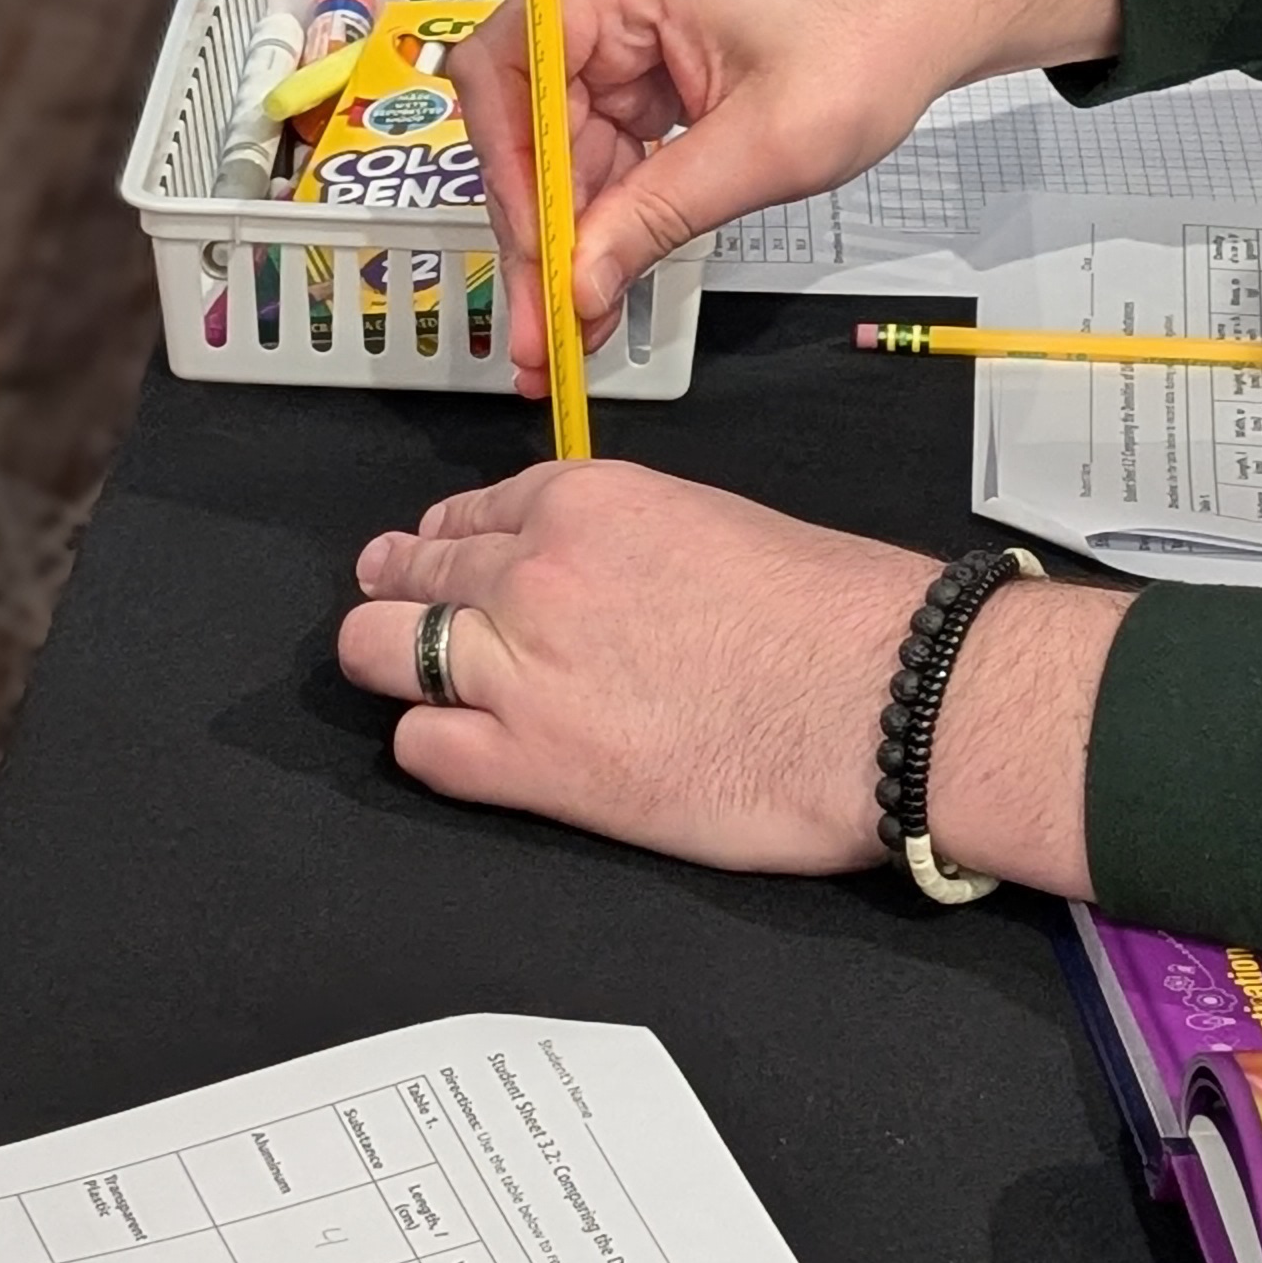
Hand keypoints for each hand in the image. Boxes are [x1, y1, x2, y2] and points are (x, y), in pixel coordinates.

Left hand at [336, 458, 1126, 895]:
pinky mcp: (529, 763)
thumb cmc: (837, 618)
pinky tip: (458, 746)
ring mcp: (518, 666)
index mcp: (586, 500)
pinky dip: (429, 743)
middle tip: (391, 602)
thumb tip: (607, 580)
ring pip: (380, 650)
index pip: (477, 509)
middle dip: (401, 586)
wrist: (881, 699)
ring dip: (389, 658)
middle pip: (415, 571)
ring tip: (396, 670)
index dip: (454, 539)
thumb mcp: (716, 524)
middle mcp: (534, 570)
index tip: (447, 555)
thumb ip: (632, 543)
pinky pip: (420, 747)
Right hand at [450, 0, 1119, 384]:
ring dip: (570, 232)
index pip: (508, 79)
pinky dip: (605, 208)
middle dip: (541, 230)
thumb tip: (583, 277)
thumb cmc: (874, 25)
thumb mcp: (768, 143)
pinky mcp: (639, 58)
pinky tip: (604, 272)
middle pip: (524, 120)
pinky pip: (597, 140)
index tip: (543, 267)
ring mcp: (616, 20)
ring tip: (575, 322)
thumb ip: (661, 214)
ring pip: (557, 143)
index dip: (514, 184)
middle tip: (548, 327)